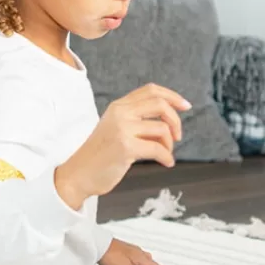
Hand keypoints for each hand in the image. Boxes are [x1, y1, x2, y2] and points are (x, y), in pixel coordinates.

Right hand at [55, 84, 190, 208]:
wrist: (78, 174)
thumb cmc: (101, 155)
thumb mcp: (116, 128)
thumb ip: (137, 120)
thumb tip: (169, 123)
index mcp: (118, 106)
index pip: (151, 90)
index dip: (172, 96)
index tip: (186, 106)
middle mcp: (120, 113)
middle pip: (160, 104)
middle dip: (176, 120)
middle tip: (178, 136)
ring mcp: (122, 129)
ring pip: (162, 128)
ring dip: (169, 143)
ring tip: (165, 154)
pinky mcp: (125, 147)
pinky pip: (158, 149)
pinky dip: (167, 157)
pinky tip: (166, 163)